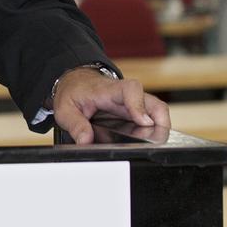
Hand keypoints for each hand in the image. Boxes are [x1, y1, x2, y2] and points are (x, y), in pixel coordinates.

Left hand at [52, 68, 170, 146]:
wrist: (76, 82)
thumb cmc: (73, 92)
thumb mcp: (65, 109)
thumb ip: (75, 125)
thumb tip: (85, 140)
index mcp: (108, 90)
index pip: (131, 90)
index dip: (139, 105)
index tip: (143, 122)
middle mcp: (126, 95)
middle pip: (154, 103)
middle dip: (161, 122)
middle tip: (156, 141)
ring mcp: (133, 104)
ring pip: (157, 111)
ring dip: (160, 127)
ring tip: (151, 144)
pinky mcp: (135, 112)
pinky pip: (152, 119)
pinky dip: (154, 130)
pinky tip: (146, 142)